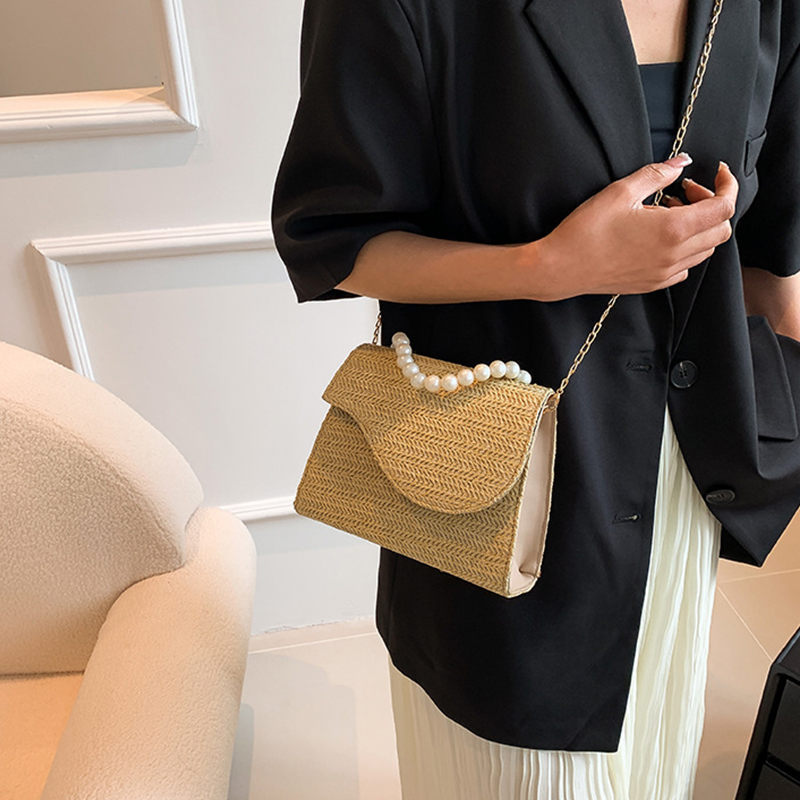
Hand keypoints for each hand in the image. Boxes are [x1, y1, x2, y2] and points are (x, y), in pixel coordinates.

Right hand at [531, 155, 738, 300]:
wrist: (561, 267)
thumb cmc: (586, 231)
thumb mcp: (620, 191)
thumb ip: (657, 174)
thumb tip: (682, 162)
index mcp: (672, 229)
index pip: (724, 207)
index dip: (727, 186)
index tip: (717, 173)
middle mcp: (675, 255)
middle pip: (721, 230)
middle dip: (713, 205)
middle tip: (686, 191)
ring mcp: (665, 273)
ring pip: (705, 249)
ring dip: (699, 227)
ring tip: (670, 211)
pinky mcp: (653, 284)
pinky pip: (685, 266)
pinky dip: (685, 248)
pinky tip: (660, 236)